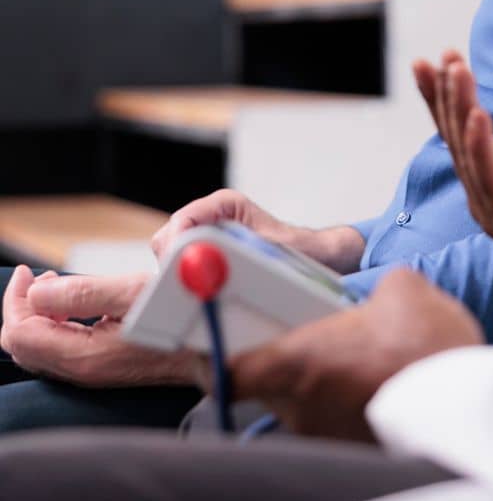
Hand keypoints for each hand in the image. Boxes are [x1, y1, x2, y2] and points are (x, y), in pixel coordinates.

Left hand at [0, 265, 202, 388]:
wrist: (214, 347)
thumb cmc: (182, 316)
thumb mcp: (134, 293)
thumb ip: (82, 293)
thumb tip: (37, 291)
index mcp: (83, 356)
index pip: (19, 333)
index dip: (15, 299)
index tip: (28, 271)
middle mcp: (81, 371)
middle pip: (22, 344)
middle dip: (21, 306)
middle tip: (36, 276)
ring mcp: (91, 372)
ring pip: (38, 348)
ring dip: (37, 313)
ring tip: (52, 285)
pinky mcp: (101, 367)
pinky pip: (57, 350)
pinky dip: (53, 324)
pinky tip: (72, 304)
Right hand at [152, 190, 363, 274]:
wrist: (313, 256)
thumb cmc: (297, 249)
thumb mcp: (270, 250)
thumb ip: (240, 254)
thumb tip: (210, 265)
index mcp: (225, 205)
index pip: (184, 220)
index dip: (175, 246)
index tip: (177, 272)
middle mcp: (212, 217)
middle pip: (170, 237)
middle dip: (172, 263)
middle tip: (183, 291)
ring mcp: (206, 236)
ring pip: (173, 254)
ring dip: (179, 274)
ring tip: (197, 294)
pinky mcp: (206, 255)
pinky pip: (183, 267)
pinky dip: (187, 281)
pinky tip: (201, 295)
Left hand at [230, 267, 483, 441]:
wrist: (468, 414)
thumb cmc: (425, 350)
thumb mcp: (403, 292)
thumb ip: (377, 290)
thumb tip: (381, 299)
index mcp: (294, 363)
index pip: (224, 370)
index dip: (213, 354)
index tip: (215, 336)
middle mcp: (299, 409)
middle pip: (269, 386)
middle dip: (288, 362)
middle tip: (316, 336)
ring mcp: (326, 439)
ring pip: (309, 406)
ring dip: (327, 385)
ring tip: (366, 362)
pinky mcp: (357, 457)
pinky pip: (341, 423)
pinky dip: (355, 406)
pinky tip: (386, 387)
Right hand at [414, 52, 492, 327]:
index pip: (466, 129)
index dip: (451, 95)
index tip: (444, 57)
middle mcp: (492, 194)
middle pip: (458, 138)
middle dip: (446, 95)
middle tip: (442, 56)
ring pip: (468, 153)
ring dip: (459, 109)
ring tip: (455, 72)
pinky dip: (481, 147)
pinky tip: (476, 116)